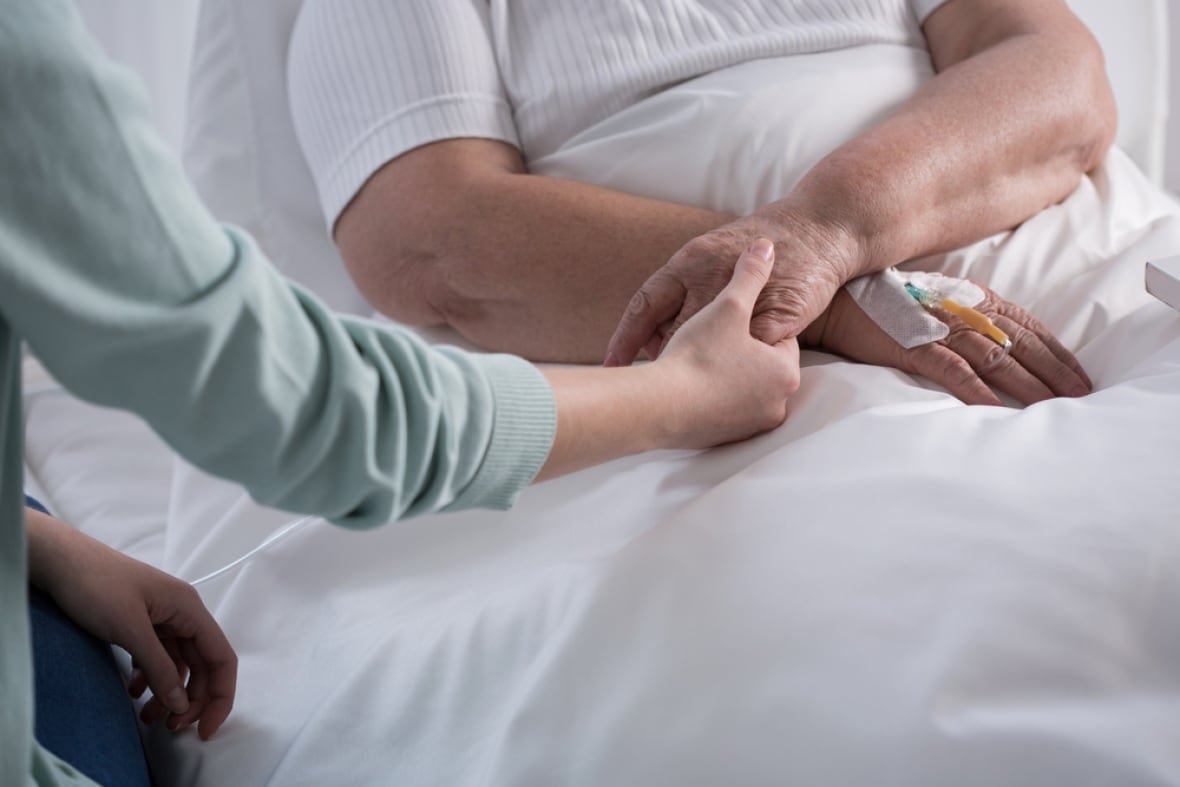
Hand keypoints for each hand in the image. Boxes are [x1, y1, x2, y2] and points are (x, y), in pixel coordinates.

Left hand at [26, 510, 236, 739]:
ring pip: (179, 664)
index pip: (221, 657)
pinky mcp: (141, 623)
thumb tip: (181, 704)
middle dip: (191, 699)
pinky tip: (134, 692)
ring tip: (148, 719)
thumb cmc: (97, 585)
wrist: (60, 560)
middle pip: (202, 665)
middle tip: (171, 728)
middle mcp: (182, 613)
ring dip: (169, 693)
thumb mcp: (129, 629)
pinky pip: (157, 658)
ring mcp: (162, 618)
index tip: (204, 728)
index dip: (219, 695)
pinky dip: (151, 678)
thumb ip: (159, 667)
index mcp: (189, 609)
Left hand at [605, 208, 857, 365]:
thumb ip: (682, 287)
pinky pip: (750, 352)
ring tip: (688, 389)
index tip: (611, 365)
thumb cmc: (762, 244)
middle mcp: (711, 277)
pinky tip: (731, 383)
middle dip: (663, 359)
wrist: (820, 229)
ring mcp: (746, 300)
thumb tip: (650, 326)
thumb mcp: (710, 255)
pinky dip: (738, 368)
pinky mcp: (778, 318)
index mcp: (690, 261)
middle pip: (675, 332)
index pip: (646, 304)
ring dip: (700, 368)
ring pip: (711, 347)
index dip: (625, 337)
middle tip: (648, 383)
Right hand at [651, 237, 800, 446]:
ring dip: (722, 374)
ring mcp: (751, 427)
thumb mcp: (728, 306)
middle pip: (758, 366)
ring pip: (738, 389)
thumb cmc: (700, 355)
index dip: (750, 324)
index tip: (729, 320)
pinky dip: (708, 397)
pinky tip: (687, 382)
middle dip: (737, 350)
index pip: (779, 339)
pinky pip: (721, 411)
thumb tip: (765, 246)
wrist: (658, 409)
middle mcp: (777, 404)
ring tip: (695, 358)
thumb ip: (750, 275)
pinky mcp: (724, 440)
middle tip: (710, 338)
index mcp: (786, 372)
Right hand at [802, 283, 1092, 405]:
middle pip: (1019, 342)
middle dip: (1053, 370)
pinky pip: (952, 371)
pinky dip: (976, 390)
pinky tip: (995, 409)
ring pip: (995, 357)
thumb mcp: (930, 299)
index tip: (1078, 374)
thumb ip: (960, 315)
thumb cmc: (878, 300)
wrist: (832, 297)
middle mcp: (960, 310)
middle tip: (1081, 395)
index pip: (1025, 324)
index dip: (1055, 350)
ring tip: (1051, 406)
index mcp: (968, 297)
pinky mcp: (912, 346)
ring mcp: (937, 328)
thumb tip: (989, 340)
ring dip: (1026, 384)